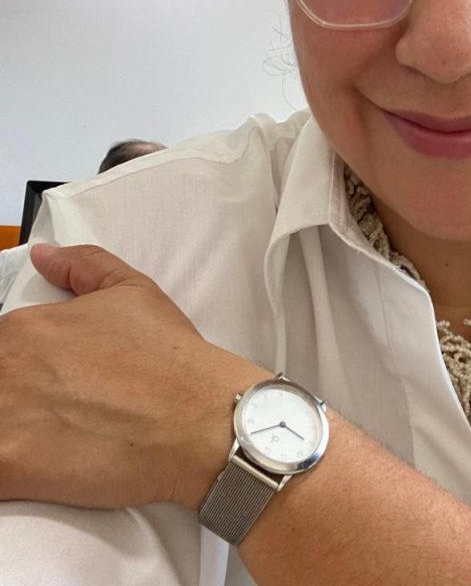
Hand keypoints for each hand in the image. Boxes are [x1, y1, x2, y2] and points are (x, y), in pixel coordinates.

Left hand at [0, 244, 265, 511]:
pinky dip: (12, 470)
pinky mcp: (8, 467)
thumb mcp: (133, 292)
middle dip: (18, 399)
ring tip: (54, 439)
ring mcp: (2, 416)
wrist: (196, 419)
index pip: (1, 347)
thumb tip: (44, 255)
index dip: (25, 371)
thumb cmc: (169, 360)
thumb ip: (83, 266)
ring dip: (14, 430)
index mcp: (26, 327)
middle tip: (60, 414)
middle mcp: (6, 366)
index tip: (51, 386)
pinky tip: (44, 468)